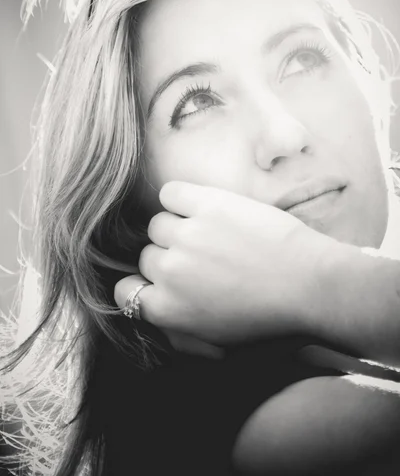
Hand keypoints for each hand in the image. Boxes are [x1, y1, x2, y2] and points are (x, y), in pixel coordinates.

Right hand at [115, 181, 335, 344]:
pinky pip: (171, 193)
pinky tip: (202, 207)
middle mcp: (169, 272)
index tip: (161, 279)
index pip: (125, 291)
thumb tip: (152, 311)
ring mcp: (187, 235)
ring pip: (158, 224)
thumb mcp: (217, 344)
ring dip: (178, 228)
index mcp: (168, 309)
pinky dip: (180, 198)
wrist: (311, 287)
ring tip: (210, 234)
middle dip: (169, 258)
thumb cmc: (271, 320)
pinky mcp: (207, 204)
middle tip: (204, 260)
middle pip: (147, 256)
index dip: (142, 284)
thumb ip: (177, 331)